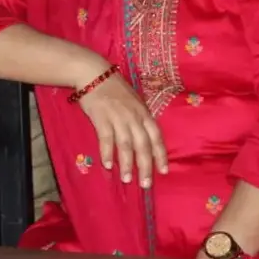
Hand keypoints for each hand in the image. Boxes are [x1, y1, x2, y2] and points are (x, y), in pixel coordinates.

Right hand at [71, 55, 167, 188]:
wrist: (94, 74)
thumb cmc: (115, 88)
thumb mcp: (134, 101)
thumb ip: (140, 118)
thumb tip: (145, 139)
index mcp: (143, 113)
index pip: (156, 137)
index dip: (160, 155)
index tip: (163, 171)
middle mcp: (133, 117)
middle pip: (142, 145)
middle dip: (145, 166)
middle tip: (145, 184)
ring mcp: (117, 117)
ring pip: (125, 145)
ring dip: (126, 164)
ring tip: (127, 179)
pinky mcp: (101, 118)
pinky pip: (106, 139)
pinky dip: (107, 153)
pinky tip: (108, 165)